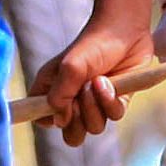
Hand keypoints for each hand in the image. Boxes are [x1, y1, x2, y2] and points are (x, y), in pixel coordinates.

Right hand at [32, 17, 152, 143]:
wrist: (125, 30)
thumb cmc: (92, 44)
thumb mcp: (70, 67)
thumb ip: (59, 95)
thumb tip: (60, 121)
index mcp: (52, 90)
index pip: (40, 118)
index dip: (48, 119)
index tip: (57, 108)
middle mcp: (73, 101)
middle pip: (70, 134)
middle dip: (76, 123)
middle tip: (78, 101)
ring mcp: (95, 104)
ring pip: (94, 128)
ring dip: (95, 107)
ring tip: (97, 82)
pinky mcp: (117, 102)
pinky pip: (114, 116)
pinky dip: (111, 101)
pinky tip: (110, 82)